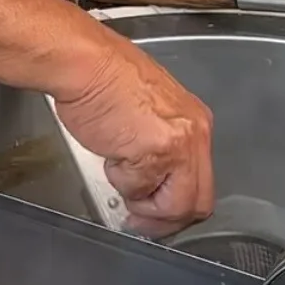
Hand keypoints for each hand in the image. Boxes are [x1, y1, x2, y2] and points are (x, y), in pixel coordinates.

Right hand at [53, 36, 213, 234]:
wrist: (85, 63)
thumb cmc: (103, 79)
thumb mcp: (146, 113)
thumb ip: (159, 146)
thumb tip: (152, 182)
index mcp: (194, 122)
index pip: (200, 183)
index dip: (174, 207)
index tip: (153, 213)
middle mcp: (195, 132)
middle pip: (196, 202)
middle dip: (164, 220)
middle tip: (137, 220)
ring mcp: (181, 143)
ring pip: (174, 206)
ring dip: (141, 200)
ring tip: (118, 168)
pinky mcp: (159, 151)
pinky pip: (141, 190)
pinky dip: (121, 182)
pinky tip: (111, 152)